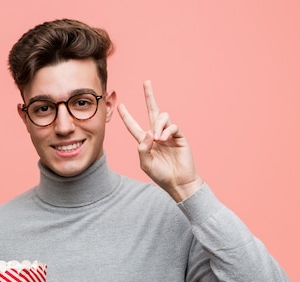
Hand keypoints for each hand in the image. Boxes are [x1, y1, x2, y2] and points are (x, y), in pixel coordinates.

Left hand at [118, 80, 202, 201]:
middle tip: (146, 82)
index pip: (134, 126)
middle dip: (149, 96)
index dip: (127, 116)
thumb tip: (148, 132)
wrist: (178, 182)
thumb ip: (142, 148)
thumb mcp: (145, 163)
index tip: (120, 105)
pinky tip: (163, 140)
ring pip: (162, 117)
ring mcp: (168, 134)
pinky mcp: (179, 136)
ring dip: (158, 125)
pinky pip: (172, 126)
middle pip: (152, 111)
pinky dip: (166, 131)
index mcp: (146, 141)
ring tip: (158, 138)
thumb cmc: (161, 175)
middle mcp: (157, 134)